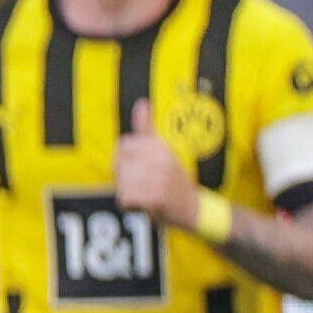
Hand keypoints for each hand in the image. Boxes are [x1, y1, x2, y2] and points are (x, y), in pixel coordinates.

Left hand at [116, 100, 189, 217]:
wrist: (194, 209)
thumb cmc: (173, 179)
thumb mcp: (163, 151)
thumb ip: (147, 129)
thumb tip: (141, 102)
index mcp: (161, 146)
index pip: (123, 146)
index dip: (125, 159)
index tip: (141, 167)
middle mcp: (162, 160)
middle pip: (118, 165)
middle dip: (125, 178)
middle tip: (145, 184)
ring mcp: (160, 179)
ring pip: (121, 183)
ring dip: (128, 193)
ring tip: (147, 194)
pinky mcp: (155, 199)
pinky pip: (125, 200)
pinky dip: (129, 206)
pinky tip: (145, 205)